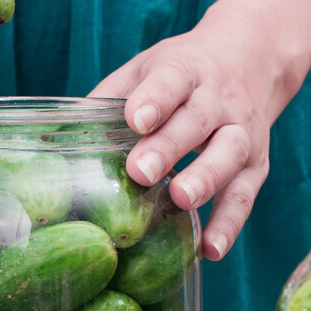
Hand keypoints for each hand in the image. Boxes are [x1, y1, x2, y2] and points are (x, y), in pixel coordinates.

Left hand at [89, 16, 310, 261]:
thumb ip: (106, 98)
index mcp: (186, 71)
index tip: (135, 118)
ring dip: (206, 179)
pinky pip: (245, 196)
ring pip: (228, 155)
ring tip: (181, 200)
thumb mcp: (145, 69)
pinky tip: (210, 250)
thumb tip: (53, 136)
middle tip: (141, 171)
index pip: (171, 80)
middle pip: (197, 121)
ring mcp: (242, 133)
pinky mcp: (257, 166)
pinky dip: (230, 225)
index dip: (154, 99)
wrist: (252, 60)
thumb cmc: (181, 75)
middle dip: (170, 146)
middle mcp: (218, 100)